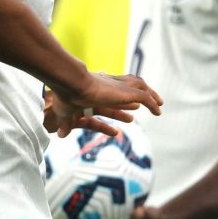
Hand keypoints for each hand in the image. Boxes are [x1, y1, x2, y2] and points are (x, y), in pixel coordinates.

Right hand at [45, 73, 163, 137]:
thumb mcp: (64, 114)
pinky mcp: (124, 93)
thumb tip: (59, 135)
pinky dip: (151, 103)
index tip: (126, 107)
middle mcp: (106, 89)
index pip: (108, 98)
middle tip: (144, 104)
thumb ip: (66, 124)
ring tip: (158, 105)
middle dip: (134, 99)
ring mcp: (116, 90)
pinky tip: (157, 110)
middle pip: (124, 94)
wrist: (69, 83)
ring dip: (148, 98)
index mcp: (91, 92)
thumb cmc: (62, 98)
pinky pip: (143, 98)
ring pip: (136, 93)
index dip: (117, 103)